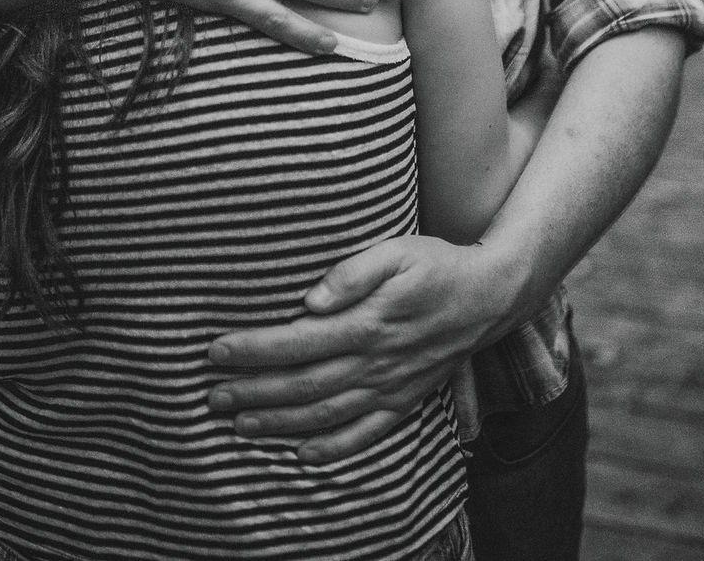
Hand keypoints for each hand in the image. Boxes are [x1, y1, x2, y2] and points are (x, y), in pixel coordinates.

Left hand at [207, 235, 516, 461]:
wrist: (492, 295)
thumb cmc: (438, 264)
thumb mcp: (398, 250)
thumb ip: (354, 271)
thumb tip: (311, 298)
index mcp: (369, 323)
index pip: (298, 341)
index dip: (255, 349)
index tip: (217, 350)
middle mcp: (376, 363)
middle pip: (303, 385)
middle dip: (253, 392)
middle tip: (212, 395)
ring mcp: (391, 388)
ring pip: (325, 415)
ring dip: (279, 424)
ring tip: (239, 424)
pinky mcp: (406, 401)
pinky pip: (365, 435)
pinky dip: (332, 449)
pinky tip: (302, 454)